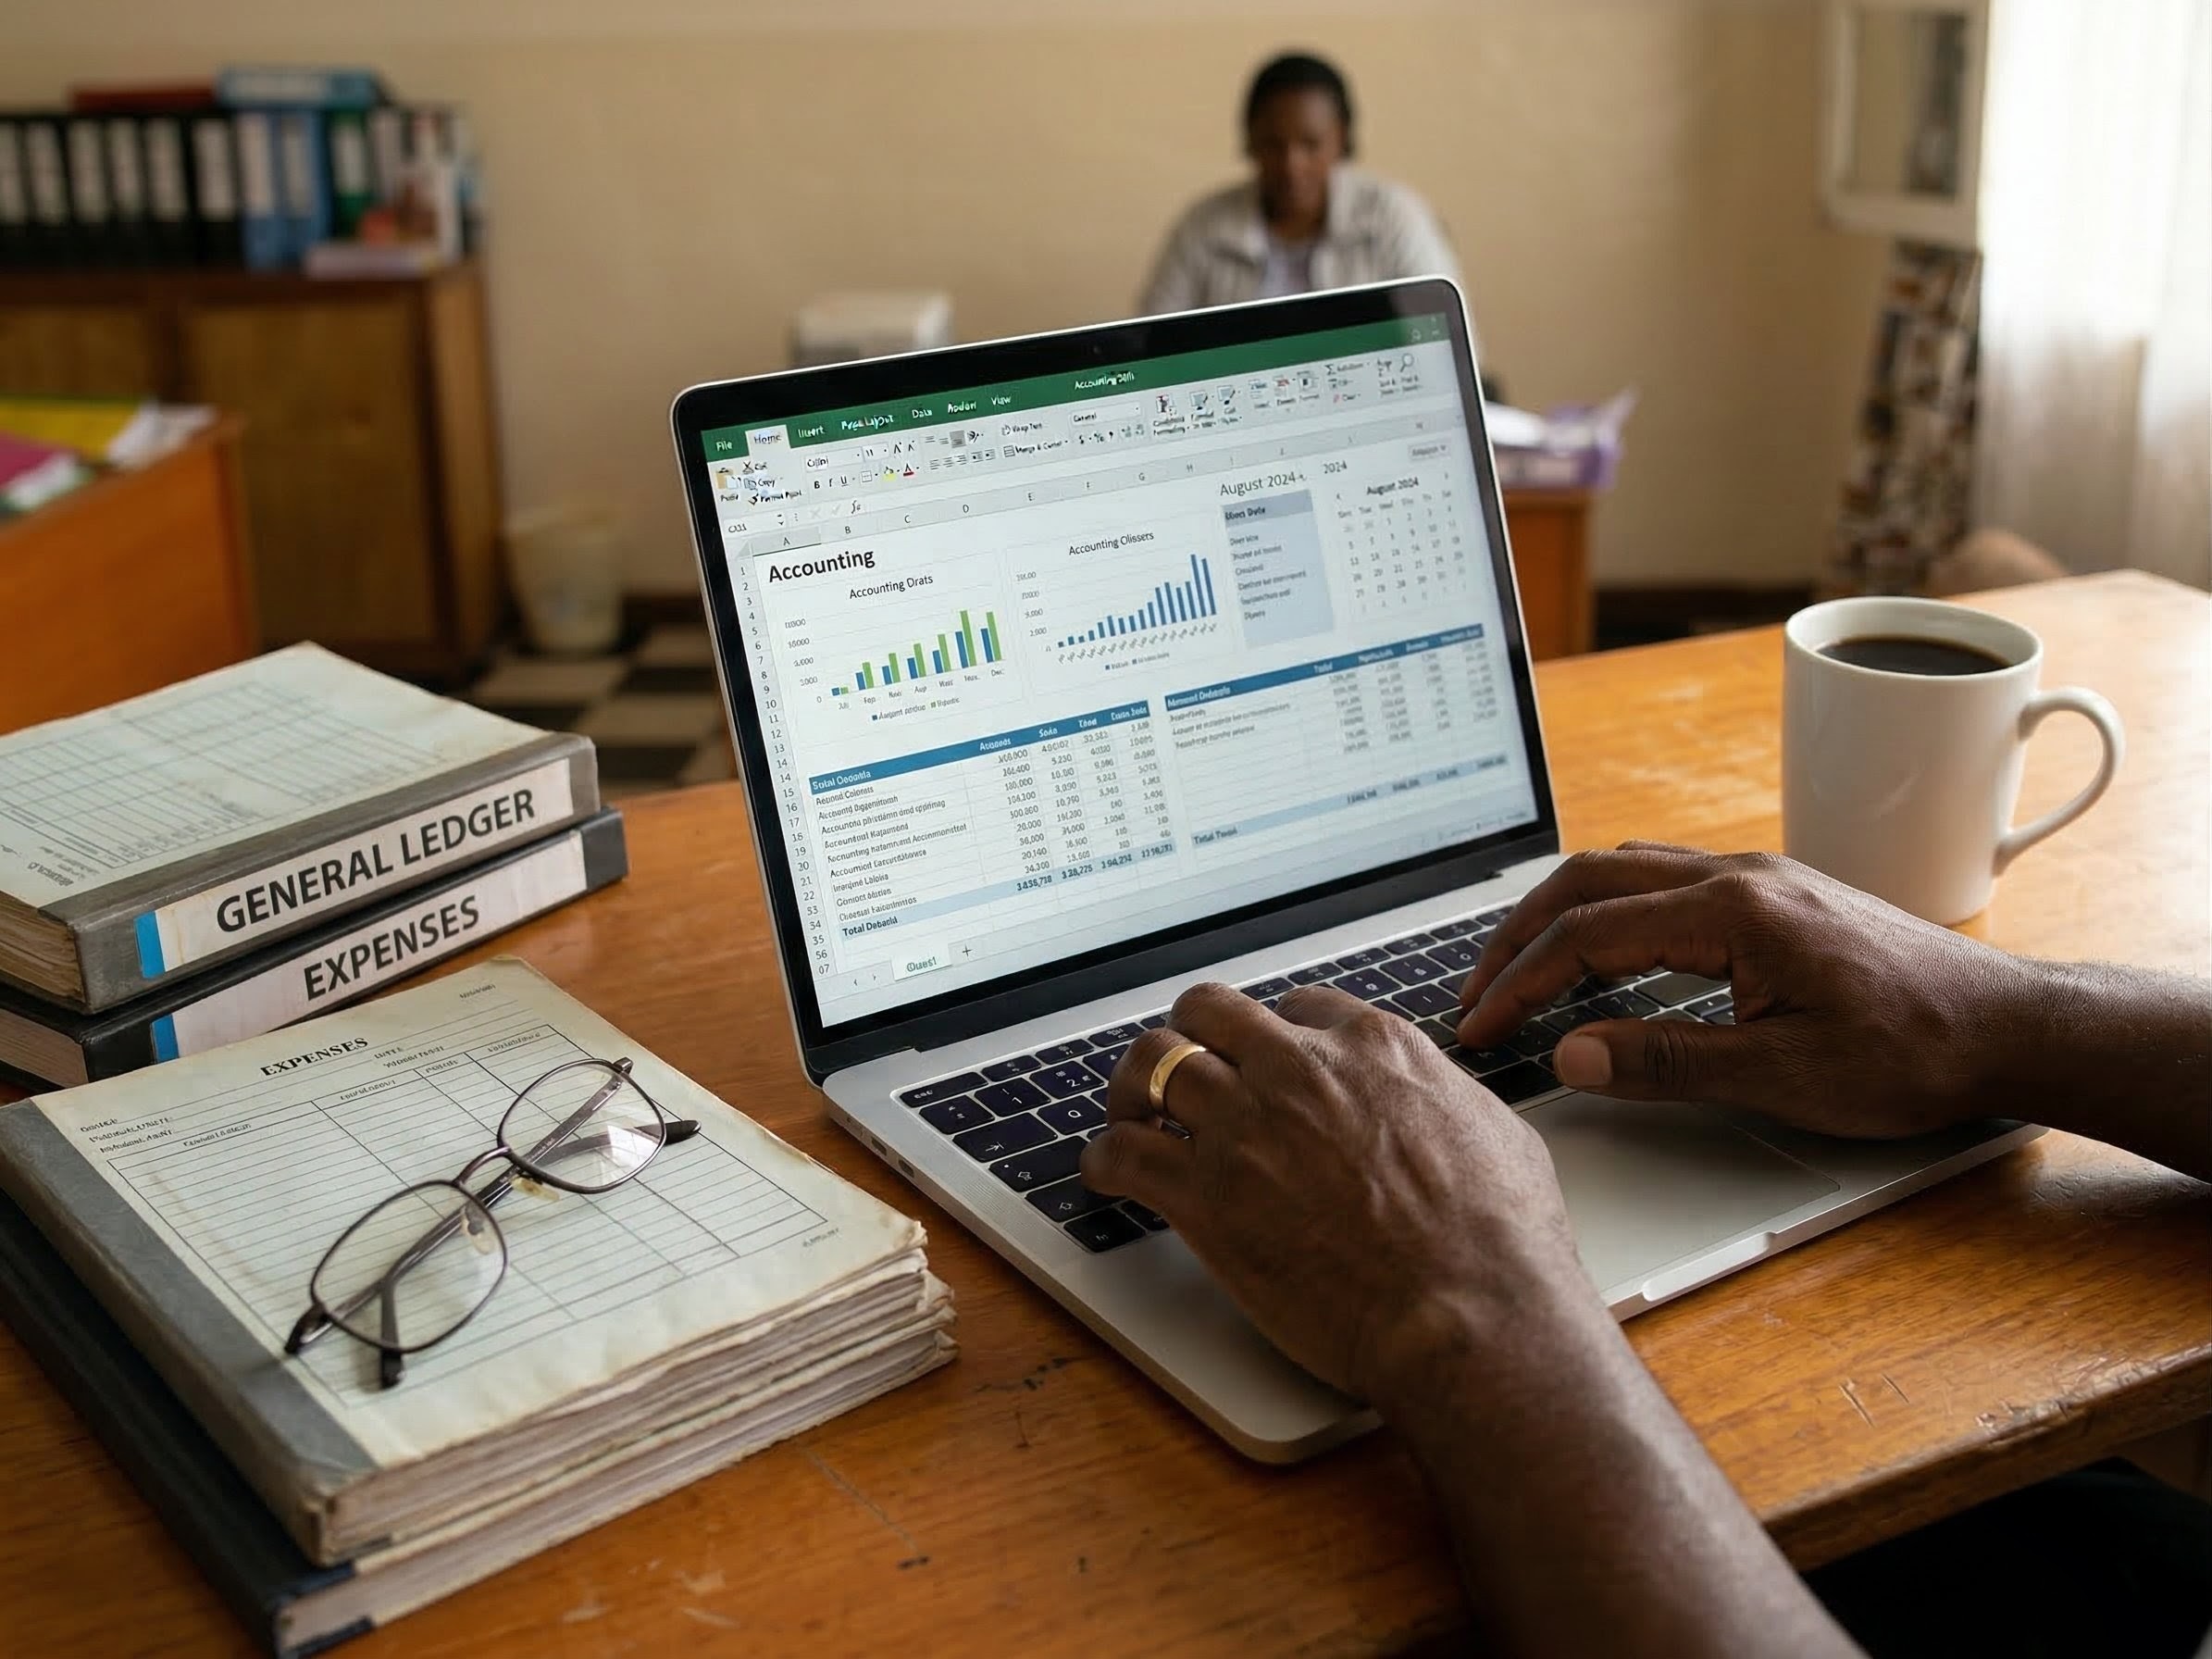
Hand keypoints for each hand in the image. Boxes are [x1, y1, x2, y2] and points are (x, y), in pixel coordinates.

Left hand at [1079, 981, 1593, 1407]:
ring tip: (1127, 1115)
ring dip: (1133, 1089)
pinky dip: (1104, 1160)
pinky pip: (1122, 1153)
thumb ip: (1446, 1100)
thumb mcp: (1496, 1133)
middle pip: (1209, 1013)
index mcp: (1372, 1048)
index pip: (1299, 1007)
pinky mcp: (1205, 1196)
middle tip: (1180, 1072)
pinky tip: (1106, 1174)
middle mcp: (1300, 1070)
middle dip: (1190, 1037)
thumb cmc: (1500, 1243)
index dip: (1274, 1038)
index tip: (1263, 1065)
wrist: (1470, 1314)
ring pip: (1153, 1065)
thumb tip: (1440, 1101)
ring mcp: (1245, 1128)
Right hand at [1455, 844, 2038, 1137]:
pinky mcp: (1773, 894)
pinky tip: (1602, 951)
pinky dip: (1606, 909)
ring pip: (1623, 870)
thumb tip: (1572, 1053)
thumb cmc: (1913, 1053)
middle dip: (1518, 935)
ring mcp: (1758, 878)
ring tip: (1520, 969)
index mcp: (1734, 912)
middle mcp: (1739, 876)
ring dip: (1559, 915)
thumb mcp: (1787, 1075)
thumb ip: (1668, 1061)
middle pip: (1588, 880)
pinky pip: (1662, 880)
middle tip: (1475, 993)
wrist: (2006, 1028)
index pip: (1589, 934)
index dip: (1520, 983)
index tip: (1480, 1027)